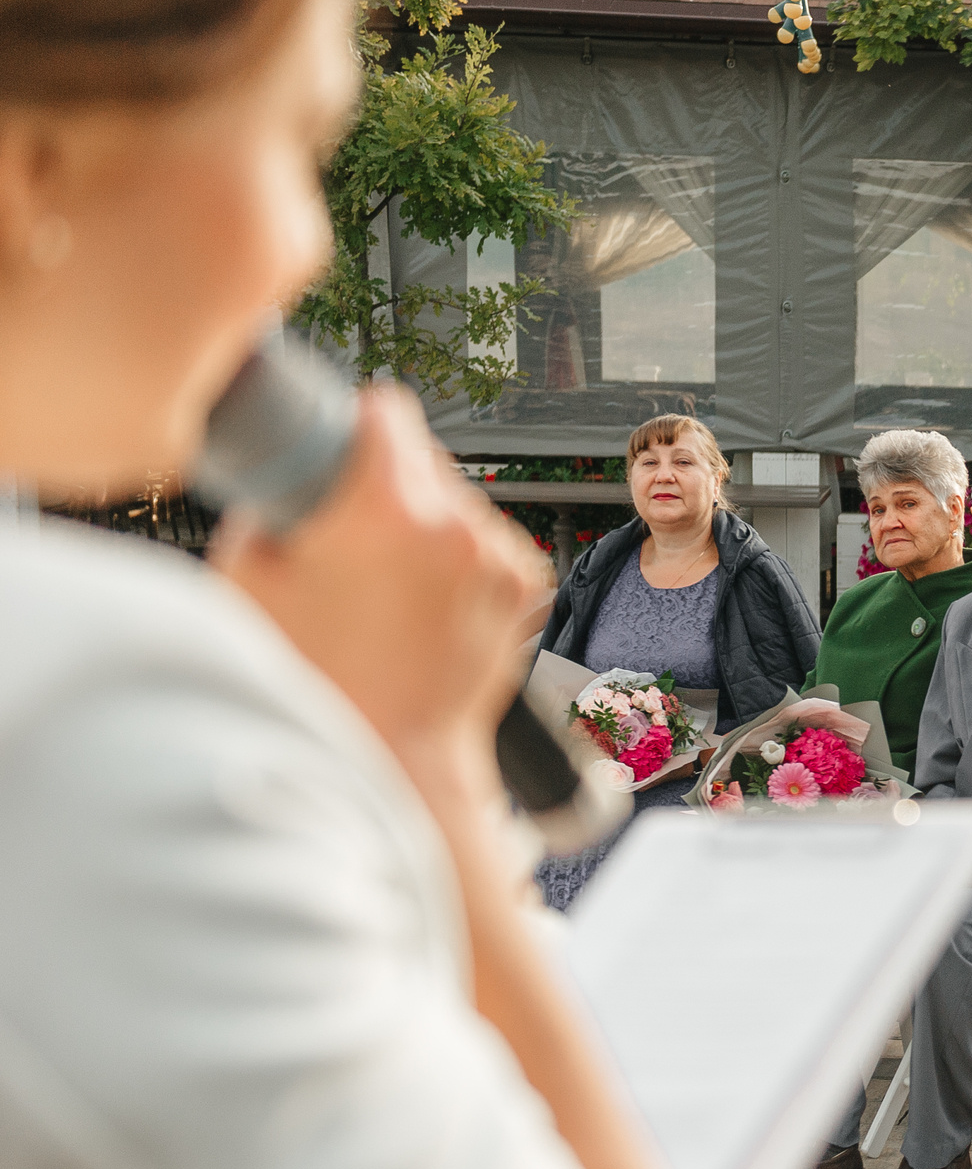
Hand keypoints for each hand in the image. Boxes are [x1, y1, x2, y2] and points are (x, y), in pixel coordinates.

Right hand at [213, 386, 545, 802]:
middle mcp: (458, 524)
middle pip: (423, 458)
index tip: (342, 445)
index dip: (356, 425)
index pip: (387, 411)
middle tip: (349, 535)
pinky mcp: (524, 586)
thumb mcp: (250, 578)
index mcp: (389, 509)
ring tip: (386, 585)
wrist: (397, 756)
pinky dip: (458, 558)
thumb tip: (287, 474)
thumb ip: (269, 504)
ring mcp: (499, 556)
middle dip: (386, 484)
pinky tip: (423, 603)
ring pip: (458, 501)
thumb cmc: (319, 683)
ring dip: (425, 524)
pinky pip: (486, 540)